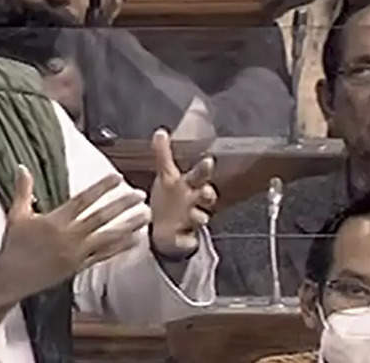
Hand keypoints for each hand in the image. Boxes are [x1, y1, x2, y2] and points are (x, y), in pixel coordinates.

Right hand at [0, 165, 148, 323]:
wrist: (11, 278)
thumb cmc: (13, 245)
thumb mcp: (16, 214)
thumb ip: (23, 189)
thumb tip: (22, 166)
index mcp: (55, 221)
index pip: (83, 200)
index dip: (101, 188)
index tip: (118, 178)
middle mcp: (69, 236)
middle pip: (101, 217)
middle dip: (122, 205)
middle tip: (140, 195)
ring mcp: (76, 253)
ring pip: (107, 237)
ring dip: (129, 226)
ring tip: (146, 216)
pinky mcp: (79, 267)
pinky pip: (103, 256)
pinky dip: (121, 247)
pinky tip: (135, 240)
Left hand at [149, 129, 216, 259]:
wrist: (168, 229)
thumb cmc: (170, 198)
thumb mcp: (165, 175)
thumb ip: (163, 154)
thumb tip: (160, 130)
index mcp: (189, 184)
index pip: (198, 173)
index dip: (204, 169)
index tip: (209, 160)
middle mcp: (195, 199)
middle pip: (205, 193)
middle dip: (207, 190)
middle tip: (206, 188)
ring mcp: (195, 218)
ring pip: (201, 215)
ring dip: (197, 214)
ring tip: (193, 215)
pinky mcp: (189, 237)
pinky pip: (190, 237)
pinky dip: (187, 236)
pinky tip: (183, 233)